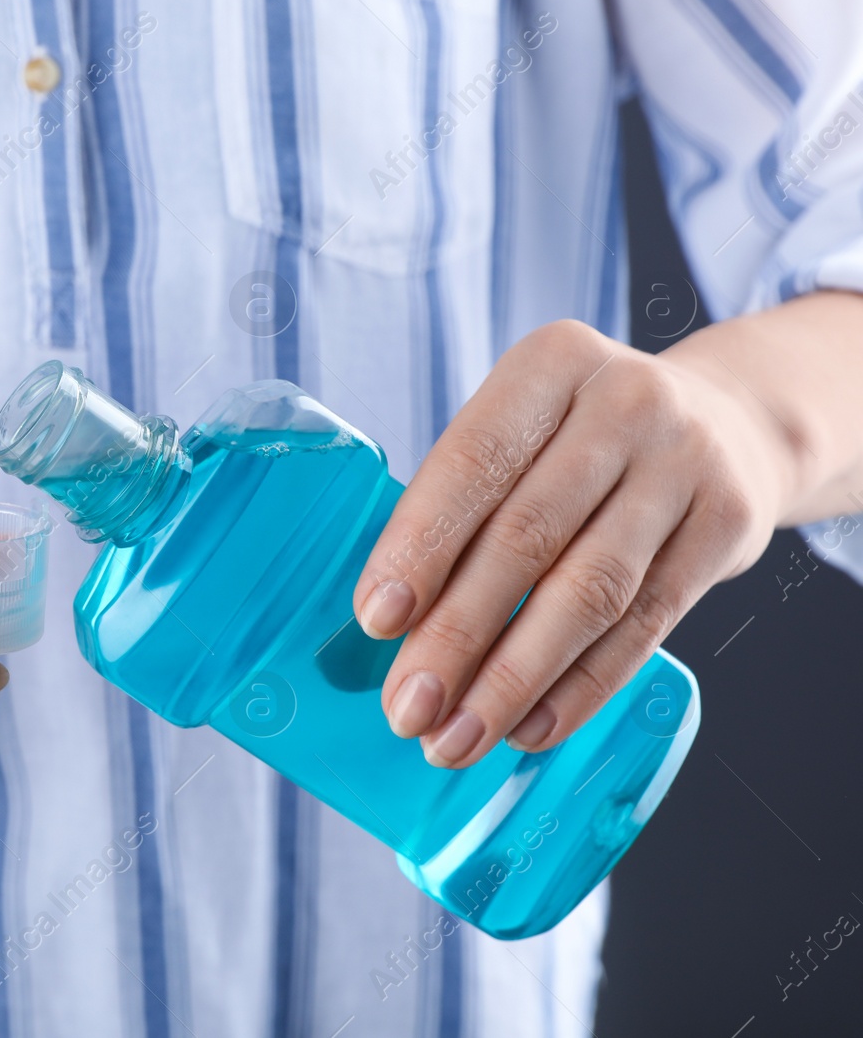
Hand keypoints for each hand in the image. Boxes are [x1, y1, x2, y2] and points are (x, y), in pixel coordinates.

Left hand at [352, 319, 792, 767]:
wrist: (729, 424)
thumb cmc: (579, 441)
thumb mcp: (526, 431)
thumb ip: (463, 505)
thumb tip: (389, 626)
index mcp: (548, 366)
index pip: (472, 461)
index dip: (420, 546)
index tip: (376, 620)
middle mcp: (624, 402)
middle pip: (526, 537)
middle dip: (457, 635)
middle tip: (408, 708)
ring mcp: (685, 462)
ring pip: (589, 592)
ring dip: (513, 680)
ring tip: (457, 737)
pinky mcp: (727, 525)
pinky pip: (645, 625)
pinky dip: (581, 686)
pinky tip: (531, 727)